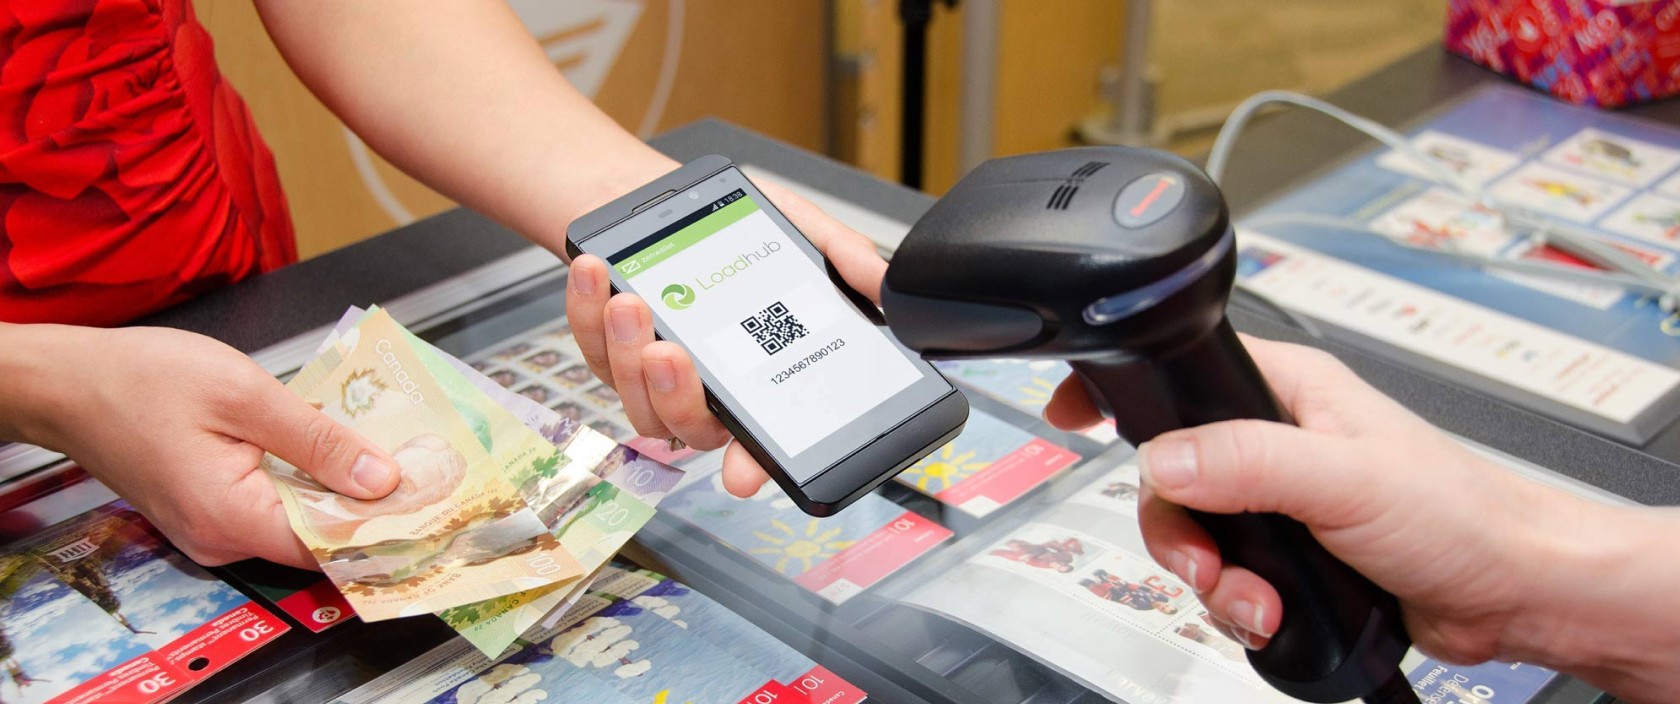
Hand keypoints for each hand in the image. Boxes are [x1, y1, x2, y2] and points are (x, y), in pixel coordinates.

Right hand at [9, 325, 398, 567]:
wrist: (68, 381)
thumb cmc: (143, 378)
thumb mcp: (245, 394)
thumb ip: (319, 441)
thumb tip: (384, 480)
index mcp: (231, 516)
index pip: (332, 544)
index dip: (389, 523)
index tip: (439, 499)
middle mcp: (222, 538)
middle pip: (320, 537)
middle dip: (375, 505)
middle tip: (432, 468)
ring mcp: (213, 529)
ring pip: (301, 521)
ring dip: (344, 491)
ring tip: (399, 454)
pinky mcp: (210, 511)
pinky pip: (275, 507)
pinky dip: (310, 484)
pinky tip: (341, 452)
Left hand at [566, 180, 886, 496]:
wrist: (670, 201)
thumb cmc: (737, 234)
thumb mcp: (805, 232)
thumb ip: (845, 259)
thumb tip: (886, 287)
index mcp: (755, 378)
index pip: (759, 437)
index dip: (754, 464)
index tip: (744, 476)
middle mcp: (702, 389)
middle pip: (687, 425)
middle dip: (676, 394)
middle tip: (672, 352)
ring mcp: (648, 375)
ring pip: (634, 394)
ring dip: (627, 350)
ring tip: (631, 302)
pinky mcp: (602, 348)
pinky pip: (589, 345)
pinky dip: (586, 308)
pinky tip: (597, 272)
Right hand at [1043, 336, 1617, 666]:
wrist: (1514, 593)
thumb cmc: (1462, 513)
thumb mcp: (1342, 476)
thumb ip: (1245, 462)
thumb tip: (1163, 459)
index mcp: (1286, 391)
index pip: (1180, 372)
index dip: (1125, 391)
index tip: (1072, 411)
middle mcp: (1275, 441)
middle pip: (1170, 476)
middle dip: (1177, 531)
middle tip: (1203, 559)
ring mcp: (1279, 500)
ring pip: (1193, 535)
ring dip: (1211, 579)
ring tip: (1257, 599)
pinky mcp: (1288, 554)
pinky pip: (1224, 578)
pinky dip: (1237, 606)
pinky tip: (1273, 615)